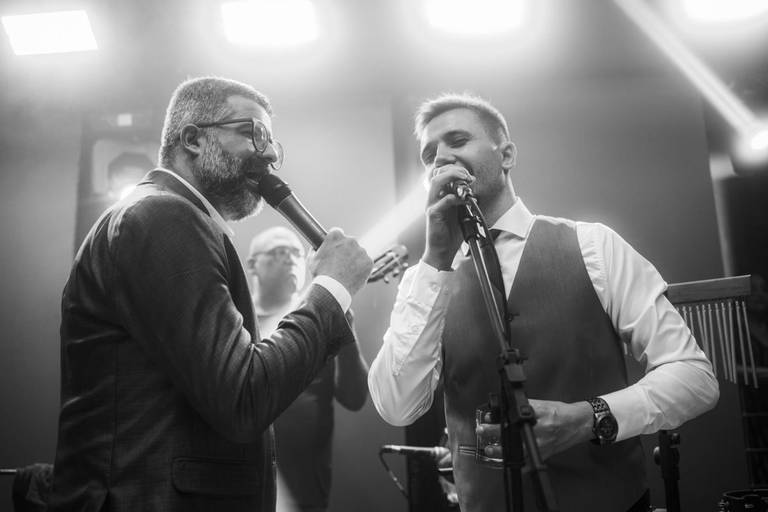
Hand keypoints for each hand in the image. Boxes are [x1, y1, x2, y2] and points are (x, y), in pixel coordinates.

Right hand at [310, 228, 372, 295]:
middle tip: (341, 263)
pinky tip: (354, 275)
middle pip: (350, 243)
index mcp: (336, 236)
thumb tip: (315, 247)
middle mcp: (350, 240)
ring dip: (355, 259)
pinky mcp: (368, 261)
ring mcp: (361, 251)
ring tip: (347, 272)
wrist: (332, 289)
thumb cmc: (320, 275)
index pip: (337, 232)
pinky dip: (362, 268)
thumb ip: (315, 250)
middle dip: (346, 250)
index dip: (336, 241)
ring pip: (359, 253)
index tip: (335, 248)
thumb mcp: (312, 259)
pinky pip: (366, 263)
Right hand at [422, 165, 474, 269]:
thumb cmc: (451, 233)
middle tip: (468, 176)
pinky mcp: (433, 214)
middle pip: (438, 173)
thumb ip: (463, 199)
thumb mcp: (460, 212)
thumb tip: (472, 188)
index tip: (470, 177)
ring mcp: (431, 205)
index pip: (442, 173)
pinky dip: (457, 198)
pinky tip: (466, 201)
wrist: (443, 250)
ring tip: (465, 180)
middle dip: (455, 170)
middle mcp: (433, 198)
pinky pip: (444, 201)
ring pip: (437, 182)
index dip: (455, 170)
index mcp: (439, 196)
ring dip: (452, 177)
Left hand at [475, 399, 592, 460]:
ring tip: (489, 449)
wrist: (578, 424)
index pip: (515, 418)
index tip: (486, 419)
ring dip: (502, 451)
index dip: (499, 420)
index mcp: (540, 416)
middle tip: (481, 431)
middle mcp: (541, 432)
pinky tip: (507, 459)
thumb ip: (524, 406)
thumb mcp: (542, 404)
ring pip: (518, 452)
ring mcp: (543, 446)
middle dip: (494, 434)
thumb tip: (504, 407)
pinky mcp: (545, 455)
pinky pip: (528, 463)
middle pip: (513, 436)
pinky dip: (517, 462)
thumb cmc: (560, 413)